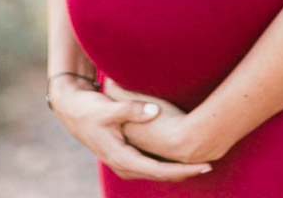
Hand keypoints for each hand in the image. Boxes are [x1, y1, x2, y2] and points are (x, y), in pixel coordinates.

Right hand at [49, 75, 212, 181]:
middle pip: (161, 175)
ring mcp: (125, 163)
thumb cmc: (90, 109)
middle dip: (185, 171)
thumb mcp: (109, 108)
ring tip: (200, 162)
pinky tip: (180, 157)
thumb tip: (155, 111)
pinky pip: (151, 165)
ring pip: (157, 172)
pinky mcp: (126, 156)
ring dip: (177, 169)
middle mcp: (125, 166)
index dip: (183, 169)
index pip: (159, 170)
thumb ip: (131, 109)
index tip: (204, 165)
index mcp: (122, 158)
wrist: (72, 112)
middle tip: (210, 164)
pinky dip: (167, 164)